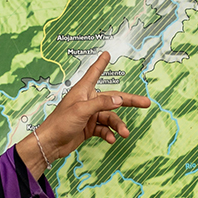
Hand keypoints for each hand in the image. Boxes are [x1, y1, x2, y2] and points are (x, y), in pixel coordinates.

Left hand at [23, 51, 152, 175]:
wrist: (51, 144)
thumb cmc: (60, 123)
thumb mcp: (82, 110)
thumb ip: (101, 103)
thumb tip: (119, 100)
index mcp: (83, 91)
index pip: (94, 73)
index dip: (101, 63)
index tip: (107, 54)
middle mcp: (88, 101)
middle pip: (113, 98)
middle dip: (130, 101)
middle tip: (146, 103)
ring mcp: (90, 115)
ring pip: (110, 117)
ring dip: (118, 125)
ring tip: (124, 134)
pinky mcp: (89, 127)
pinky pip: (104, 129)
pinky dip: (109, 134)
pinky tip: (111, 139)